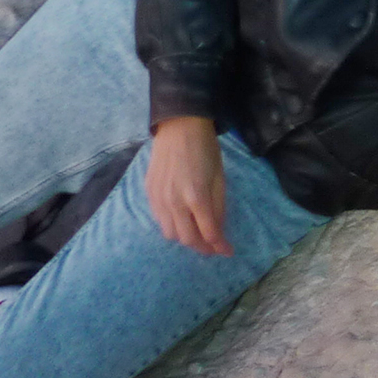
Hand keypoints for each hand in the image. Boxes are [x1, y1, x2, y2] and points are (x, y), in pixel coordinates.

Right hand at [147, 116, 230, 255]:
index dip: (220, 247)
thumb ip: (218, 209)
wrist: (179, 126)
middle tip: (214, 245)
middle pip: (188, 239)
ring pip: (171, 234)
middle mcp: (174, 202)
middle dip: (203, 247)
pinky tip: (182, 219)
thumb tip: (218, 234)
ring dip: (186, 238)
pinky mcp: (149, 192)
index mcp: (196, 197)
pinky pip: (160, 220)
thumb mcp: (219, 180)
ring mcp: (159, 198)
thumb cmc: (205, 150)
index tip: (228, 251)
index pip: (209, 234)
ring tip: (198, 233)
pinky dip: (172, 225)